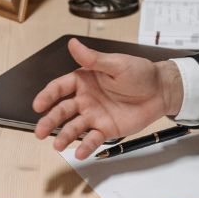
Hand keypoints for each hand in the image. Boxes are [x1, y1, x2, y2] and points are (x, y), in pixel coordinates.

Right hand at [32, 38, 183, 158]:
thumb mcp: (116, 63)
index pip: (59, 88)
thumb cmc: (139, 73)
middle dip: (49, 120)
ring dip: (64, 136)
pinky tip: (79, 153)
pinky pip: (93, 139)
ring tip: (57, 145)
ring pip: (74, 127)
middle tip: (40, 131)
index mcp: (83, 80)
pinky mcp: (106, 129)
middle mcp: (85, 99)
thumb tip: (73, 44)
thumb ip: (93, 58)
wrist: (160, 90)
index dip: (47, 96)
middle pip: (62, 110)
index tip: (38, 105)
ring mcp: (94, 115)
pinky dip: (85, 147)